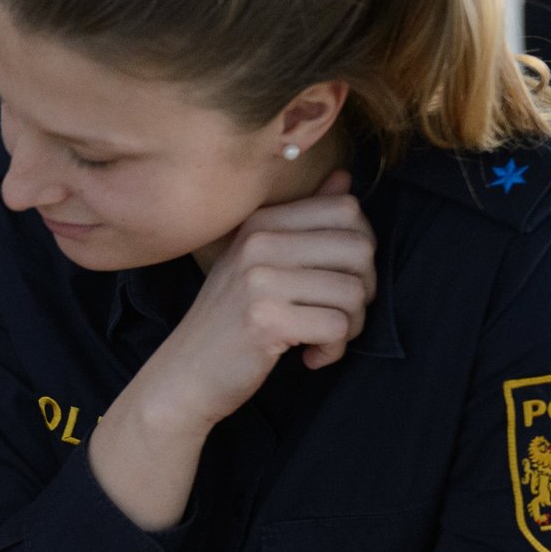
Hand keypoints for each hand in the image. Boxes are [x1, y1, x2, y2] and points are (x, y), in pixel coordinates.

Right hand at [133, 169, 374, 429]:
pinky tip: (310, 357)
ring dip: (350, 326)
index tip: (336, 279)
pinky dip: (333, 351)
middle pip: (359, 249)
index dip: (360, 248)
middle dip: (364, 289)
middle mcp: (257, 243)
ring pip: (354, 292)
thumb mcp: (260, 261)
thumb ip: (304, 219)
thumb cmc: (231, 319)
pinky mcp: (265, 321)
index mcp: (260, 222)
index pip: (346, 210)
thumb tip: (345, 177)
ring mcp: (258, 281)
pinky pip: (337, 327)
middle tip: (336, 314)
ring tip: (322, 339)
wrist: (186, 374)